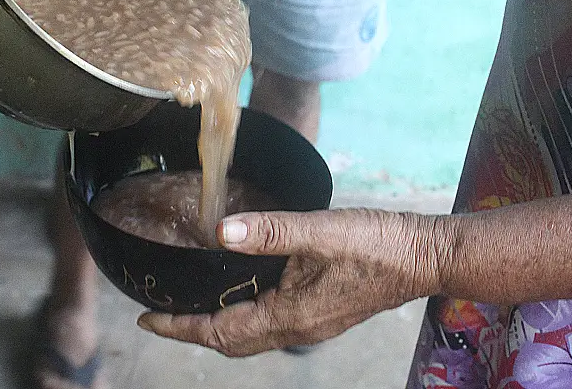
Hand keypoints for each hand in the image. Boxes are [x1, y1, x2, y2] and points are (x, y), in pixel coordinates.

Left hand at [137, 208, 445, 355]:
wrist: (423, 256)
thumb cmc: (376, 245)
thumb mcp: (319, 231)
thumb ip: (269, 231)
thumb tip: (220, 232)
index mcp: (290, 315)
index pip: (220, 332)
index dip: (180, 327)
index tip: (148, 318)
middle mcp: (297, 328)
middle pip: (232, 341)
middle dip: (193, 330)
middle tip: (163, 313)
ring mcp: (312, 323)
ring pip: (251, 334)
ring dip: (218, 323)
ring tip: (193, 303)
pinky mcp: (322, 312)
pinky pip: (271, 322)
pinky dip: (244, 312)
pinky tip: (242, 287)